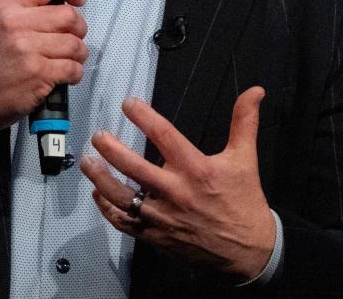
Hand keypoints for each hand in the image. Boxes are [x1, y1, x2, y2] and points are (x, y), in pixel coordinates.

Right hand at [0, 0, 86, 136]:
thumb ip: (24, 9)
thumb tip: (59, 4)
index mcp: (7, 7)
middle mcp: (16, 25)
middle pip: (69, 16)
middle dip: (78, 29)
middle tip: (73, 37)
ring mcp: (28, 50)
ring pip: (74, 44)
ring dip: (78, 54)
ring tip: (69, 59)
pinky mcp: (38, 73)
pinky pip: (73, 68)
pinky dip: (75, 73)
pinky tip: (65, 75)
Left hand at [80, 87, 275, 281]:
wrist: (249, 250)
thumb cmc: (244, 201)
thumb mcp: (246, 158)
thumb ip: (245, 121)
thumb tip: (255, 91)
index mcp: (196, 169)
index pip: (164, 135)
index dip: (143, 116)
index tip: (128, 104)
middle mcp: (176, 192)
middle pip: (134, 167)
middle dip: (111, 149)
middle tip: (97, 135)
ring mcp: (163, 216)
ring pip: (122, 196)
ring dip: (101, 178)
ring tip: (87, 161)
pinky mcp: (156, 236)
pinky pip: (125, 222)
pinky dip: (108, 208)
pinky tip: (98, 194)